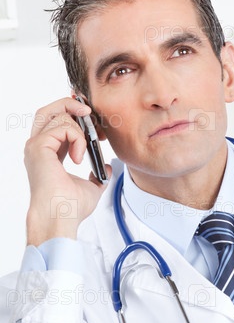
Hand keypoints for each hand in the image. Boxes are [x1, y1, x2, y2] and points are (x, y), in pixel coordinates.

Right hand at [24, 97, 110, 245]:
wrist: (61, 217)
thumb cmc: (70, 208)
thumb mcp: (91, 187)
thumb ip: (98, 174)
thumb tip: (108, 167)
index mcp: (48, 154)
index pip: (56, 122)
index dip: (73, 115)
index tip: (93, 124)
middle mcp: (39, 147)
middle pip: (49, 109)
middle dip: (71, 105)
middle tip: (89, 113)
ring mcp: (36, 145)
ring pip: (57, 114)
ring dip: (79, 128)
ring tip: (84, 150)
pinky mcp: (38, 146)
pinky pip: (63, 127)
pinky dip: (77, 139)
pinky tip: (78, 158)